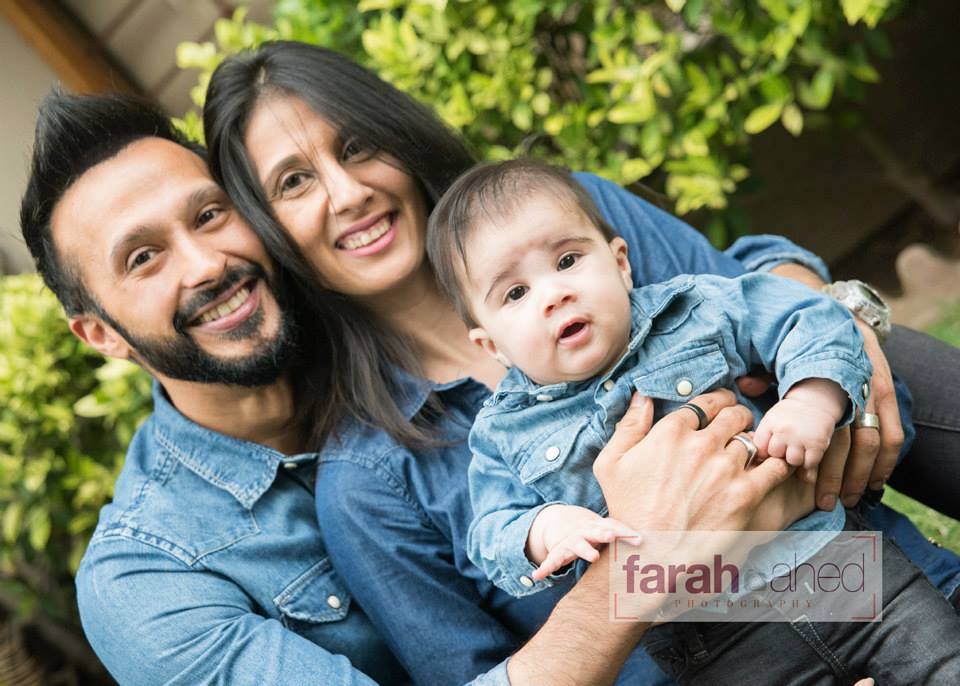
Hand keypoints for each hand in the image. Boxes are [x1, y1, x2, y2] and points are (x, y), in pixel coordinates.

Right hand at [528, 505, 637, 580]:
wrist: (564, 523)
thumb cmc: (595, 532)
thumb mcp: (608, 531)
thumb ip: (627, 539)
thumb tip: (654, 548)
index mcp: (599, 527)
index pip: (614, 527)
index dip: (625, 532)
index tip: (639, 539)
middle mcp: (585, 532)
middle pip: (595, 532)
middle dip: (603, 534)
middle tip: (610, 536)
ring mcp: (570, 542)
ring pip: (577, 545)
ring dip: (585, 550)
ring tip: (593, 557)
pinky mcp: (558, 552)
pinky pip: (551, 560)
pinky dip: (544, 569)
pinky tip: (537, 577)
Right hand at [594, 389, 801, 535]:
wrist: (650, 556)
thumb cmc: (628, 510)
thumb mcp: (611, 463)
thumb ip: (629, 425)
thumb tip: (642, 396)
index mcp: (670, 432)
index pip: (707, 402)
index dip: (718, 401)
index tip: (722, 407)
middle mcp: (701, 445)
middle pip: (735, 415)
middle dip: (739, 416)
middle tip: (739, 425)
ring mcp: (726, 469)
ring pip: (753, 438)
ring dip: (754, 441)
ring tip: (753, 450)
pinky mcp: (746, 494)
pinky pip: (775, 466)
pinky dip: (778, 461)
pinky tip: (773, 465)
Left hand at [737, 324, 904, 508]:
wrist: (842, 317)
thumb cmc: (805, 341)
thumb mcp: (783, 354)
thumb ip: (765, 373)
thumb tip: (745, 385)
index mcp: (822, 381)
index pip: (820, 429)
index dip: (813, 458)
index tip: (803, 482)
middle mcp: (850, 389)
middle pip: (844, 442)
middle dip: (835, 476)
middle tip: (825, 503)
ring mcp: (872, 393)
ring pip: (870, 443)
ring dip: (860, 475)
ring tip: (847, 499)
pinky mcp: (887, 395)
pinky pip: (893, 434)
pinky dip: (886, 461)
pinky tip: (875, 482)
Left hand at [754, 380, 844, 468]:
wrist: (813, 401)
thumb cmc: (788, 415)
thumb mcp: (772, 421)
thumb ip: (765, 440)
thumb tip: (760, 459)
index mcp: (769, 423)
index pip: (759, 449)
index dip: (765, 452)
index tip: (770, 449)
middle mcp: (783, 430)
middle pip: (775, 456)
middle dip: (780, 455)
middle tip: (787, 447)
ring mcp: (800, 437)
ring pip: (792, 462)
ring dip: (795, 460)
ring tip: (798, 450)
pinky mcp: (817, 444)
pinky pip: (809, 464)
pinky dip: (809, 462)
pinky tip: (809, 454)